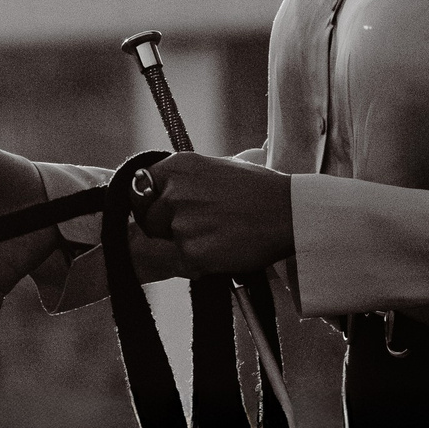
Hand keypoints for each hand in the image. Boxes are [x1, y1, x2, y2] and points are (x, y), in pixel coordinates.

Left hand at [134, 152, 294, 274]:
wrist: (289, 214)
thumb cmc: (260, 190)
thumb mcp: (218, 167)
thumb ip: (187, 179)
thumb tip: (166, 191)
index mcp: (178, 166)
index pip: (139, 186)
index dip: (147, 202)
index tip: (156, 211)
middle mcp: (173, 191)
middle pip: (147, 218)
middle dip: (164, 227)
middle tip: (195, 229)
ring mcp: (180, 222)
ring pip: (168, 241)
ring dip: (186, 244)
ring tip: (218, 237)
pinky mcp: (191, 251)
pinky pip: (184, 261)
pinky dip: (200, 261)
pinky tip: (224, 249)